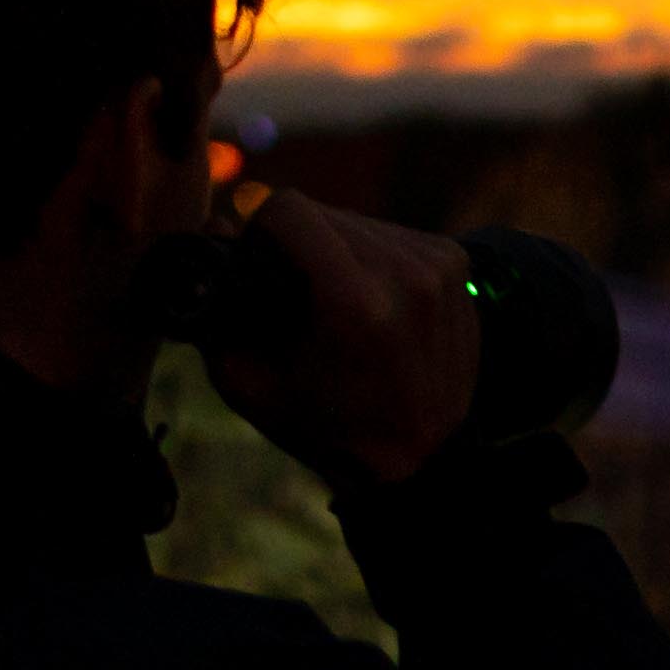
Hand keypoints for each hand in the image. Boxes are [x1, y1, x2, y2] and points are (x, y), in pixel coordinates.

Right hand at [215, 187, 481, 491]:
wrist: (421, 459)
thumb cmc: (327, 429)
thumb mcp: (250, 383)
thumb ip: (216, 305)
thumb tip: (212, 228)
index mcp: (354, 302)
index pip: (288, 209)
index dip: (260, 233)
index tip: (260, 265)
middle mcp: (404, 275)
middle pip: (323, 213)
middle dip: (299, 245)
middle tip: (298, 295)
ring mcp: (438, 266)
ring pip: (359, 221)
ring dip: (338, 251)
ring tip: (338, 306)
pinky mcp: (457, 264)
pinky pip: (394, 235)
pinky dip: (373, 258)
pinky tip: (373, 303)